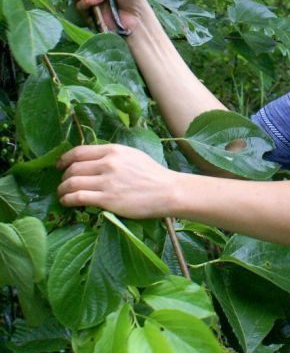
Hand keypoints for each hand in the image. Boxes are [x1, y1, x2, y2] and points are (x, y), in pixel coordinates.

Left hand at [57, 144, 178, 218]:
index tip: (60, 165)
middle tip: (63, 183)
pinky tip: (67, 202)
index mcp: (114, 150)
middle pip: (73, 168)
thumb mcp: (132, 156)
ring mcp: (107, 181)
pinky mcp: (107, 199)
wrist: (167, 191)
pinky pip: (78, 197)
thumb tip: (93, 160)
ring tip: (62, 194)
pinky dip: (67, 199)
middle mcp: (108, 163)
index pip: (79, 151)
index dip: (65, 159)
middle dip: (64, 176)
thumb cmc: (153, 174)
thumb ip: (113, 156)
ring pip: (71, 182)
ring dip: (62, 189)